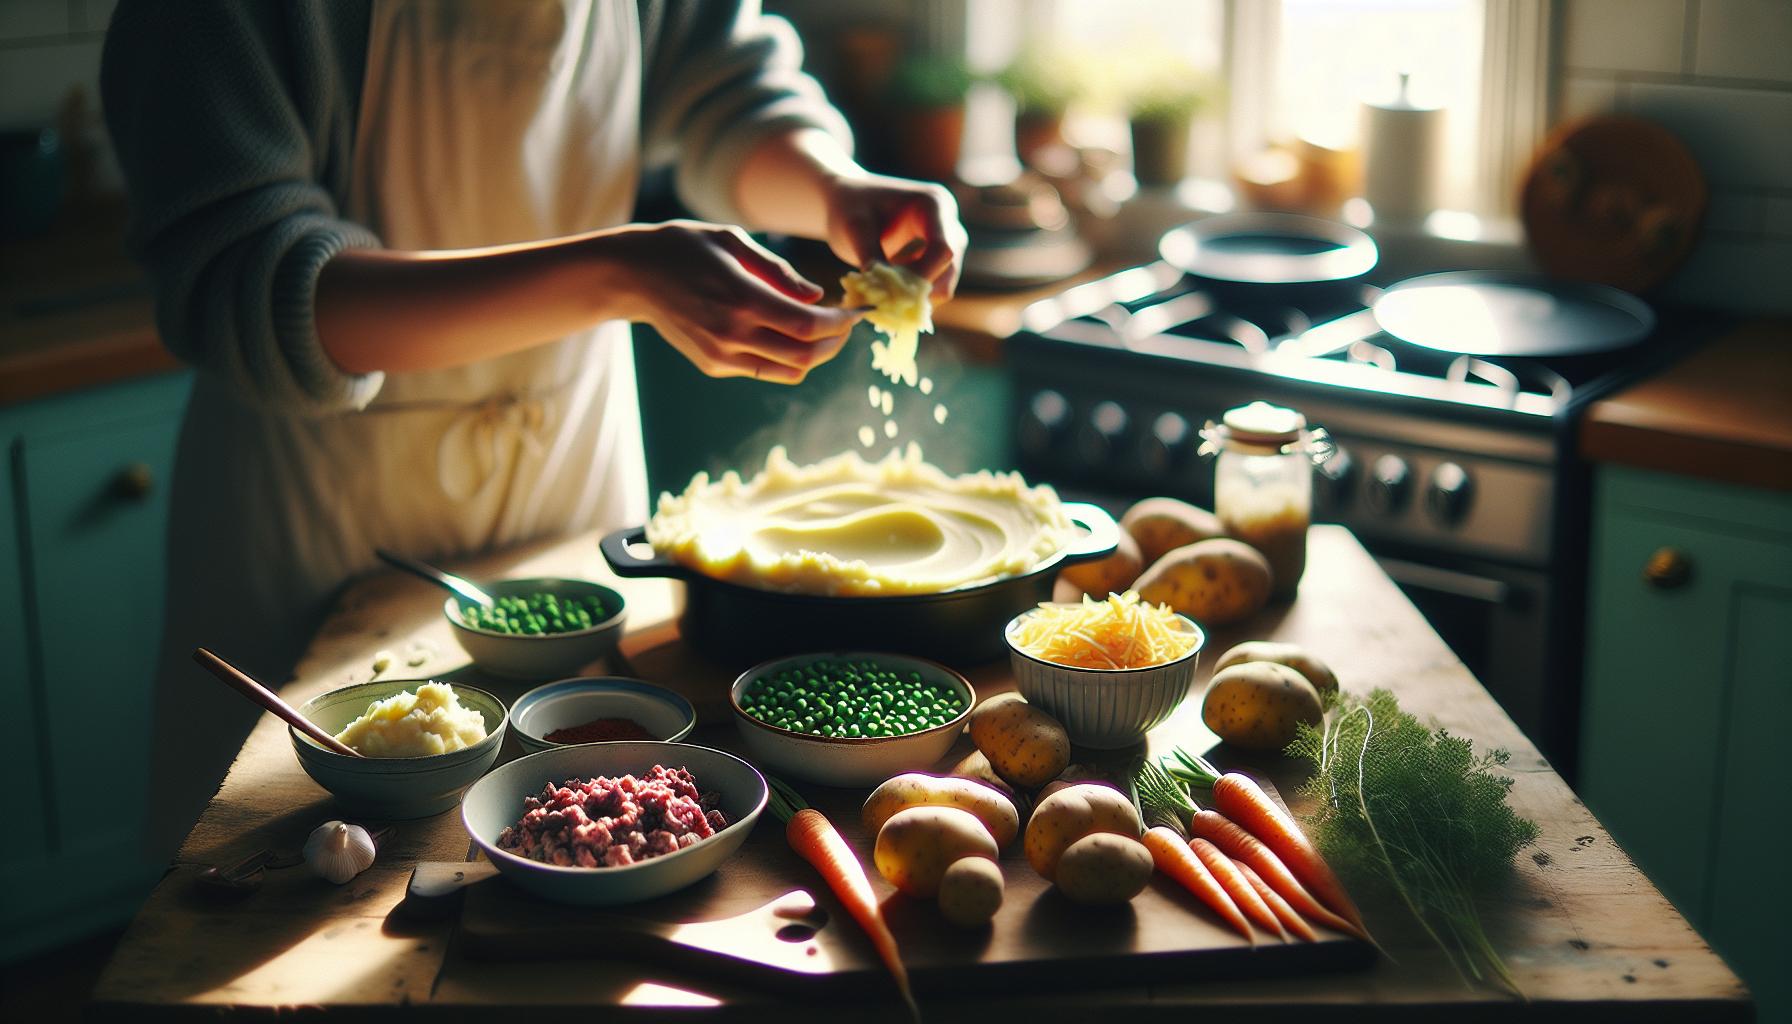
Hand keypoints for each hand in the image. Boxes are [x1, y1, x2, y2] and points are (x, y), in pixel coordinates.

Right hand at [609, 220, 856, 384]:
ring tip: (824, 332)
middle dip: (835, 343)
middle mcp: (732, 334)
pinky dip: (787, 357)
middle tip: (846, 325)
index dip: (840, 324)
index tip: (857, 312)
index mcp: (741, 298)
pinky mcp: (714, 366)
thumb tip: (816, 297)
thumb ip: (778, 271)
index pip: (807, 325)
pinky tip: (789, 334)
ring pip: (789, 371)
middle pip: (805, 355)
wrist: (633, 275)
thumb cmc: (685, 247)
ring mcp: (721, 355)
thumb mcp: (732, 241)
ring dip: (815, 355)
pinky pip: (765, 370)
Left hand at [823, 173, 966, 301]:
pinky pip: (931, 286)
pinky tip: (884, 298)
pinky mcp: (934, 259)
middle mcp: (947, 222)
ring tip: (881, 302)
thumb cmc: (849, 207)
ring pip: (943, 283)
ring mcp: (944, 242)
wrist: (846, 201)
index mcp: (933, 204)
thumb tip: (884, 294)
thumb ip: (871, 257)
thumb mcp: (855, 229)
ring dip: (915, 298)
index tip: (894, 297)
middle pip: (949, 268)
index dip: (923, 276)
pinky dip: (910, 297)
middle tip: (888, 308)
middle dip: (920, 291)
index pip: (943, 248)